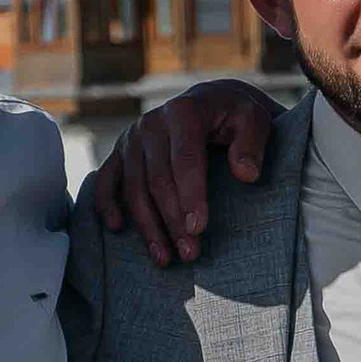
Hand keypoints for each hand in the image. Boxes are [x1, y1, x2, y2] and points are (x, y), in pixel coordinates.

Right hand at [91, 81, 276, 265]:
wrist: (209, 102)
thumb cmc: (234, 116)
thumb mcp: (254, 120)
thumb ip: (252, 144)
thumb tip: (246, 174)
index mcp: (184, 112)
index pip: (186, 160)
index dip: (191, 196)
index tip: (199, 229)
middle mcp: (152, 124)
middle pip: (158, 180)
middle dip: (173, 220)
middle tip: (190, 253)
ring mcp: (132, 138)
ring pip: (133, 188)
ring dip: (147, 226)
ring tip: (165, 258)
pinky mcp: (120, 151)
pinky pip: (106, 180)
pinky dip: (107, 205)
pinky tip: (117, 229)